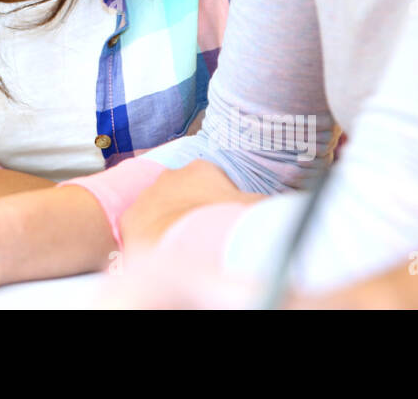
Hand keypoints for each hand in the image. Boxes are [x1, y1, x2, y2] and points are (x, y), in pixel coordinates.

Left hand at [120, 160, 261, 253]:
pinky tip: (163, 248)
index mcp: (201, 169)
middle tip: (204, 231)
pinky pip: (142, 225)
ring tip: (184, 242)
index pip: (213, 180)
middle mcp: (169, 176)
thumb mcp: (256, 208)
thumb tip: (287, 201)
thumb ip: (263, 201)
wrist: (190, 248)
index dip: (221, 201)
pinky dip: (151, 235)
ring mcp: (147, 195)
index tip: (223, 218)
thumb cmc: (227, 222)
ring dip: (171, 221)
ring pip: (161, 207)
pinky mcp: (130, 218)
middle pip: (185, 192)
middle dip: (193, 209)